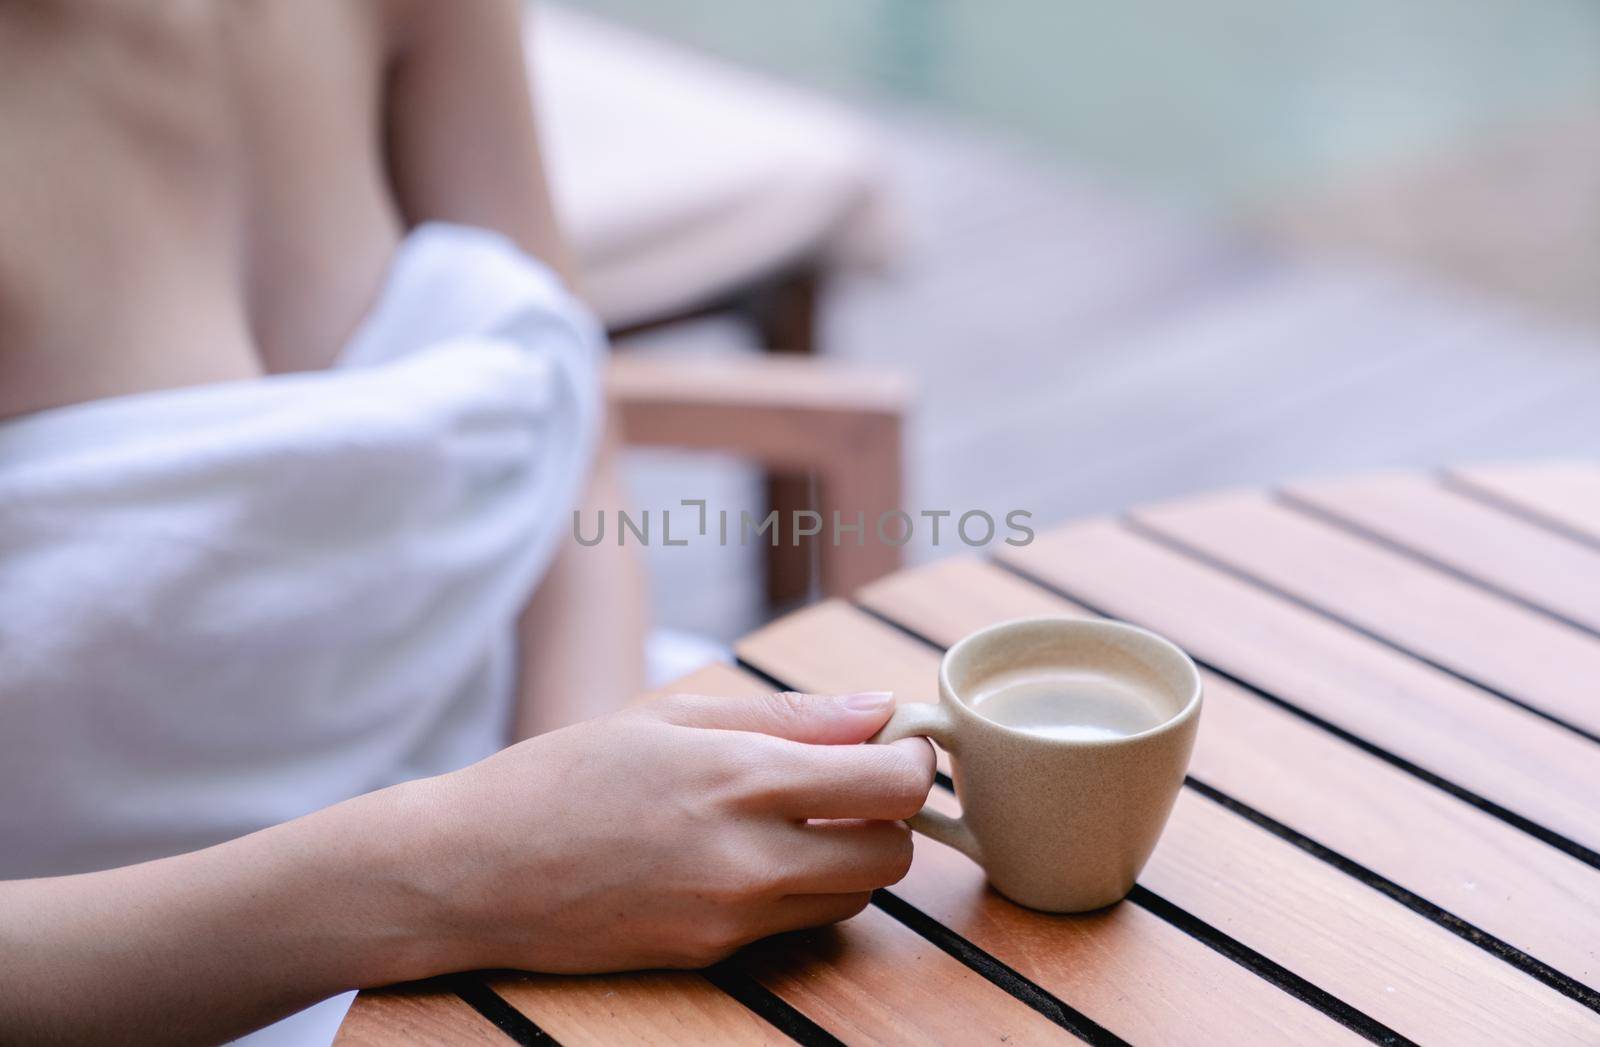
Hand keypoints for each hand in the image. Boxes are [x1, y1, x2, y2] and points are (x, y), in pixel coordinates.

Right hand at [402, 690, 935, 971]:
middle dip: (892, 813)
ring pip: (856, 895)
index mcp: (741, 775)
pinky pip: (801, 923)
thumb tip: (879, 709)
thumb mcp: (674, 718)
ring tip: (798, 816)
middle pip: (892, 851)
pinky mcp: (714, 954)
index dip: (915, 758)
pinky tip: (755, 854)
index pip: (891, 781)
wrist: (473, 871)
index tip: (900, 741)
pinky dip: (805, 889)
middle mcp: (750, 854)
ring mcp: (733, 915)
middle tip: (855, 780)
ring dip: (852, 854)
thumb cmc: (565, 775)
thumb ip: (789, 716)